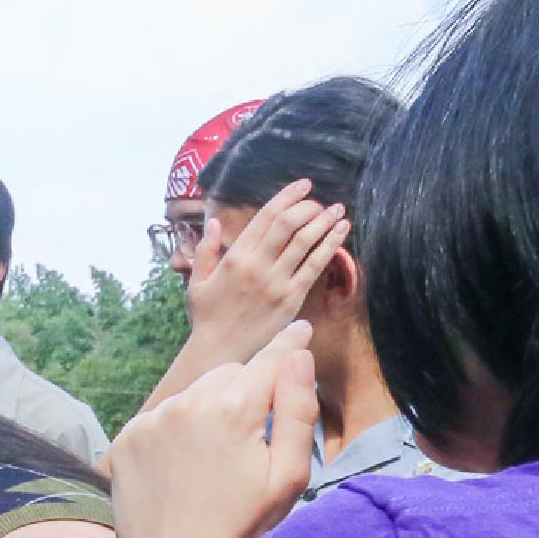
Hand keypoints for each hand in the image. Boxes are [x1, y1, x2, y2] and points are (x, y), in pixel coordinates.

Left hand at [107, 322, 320, 537]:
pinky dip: (178, 429)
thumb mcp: (288, 476)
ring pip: (196, 392)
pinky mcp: (127, 438)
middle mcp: (187, 404)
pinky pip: (164, 416)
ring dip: (211, 409)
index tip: (300, 330)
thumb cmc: (239, 528)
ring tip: (215, 459)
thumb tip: (299, 356)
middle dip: (247, 391)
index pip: (270, 359)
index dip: (289, 345)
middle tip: (253, 434)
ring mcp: (151, 420)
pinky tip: (185, 467)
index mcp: (233, 410)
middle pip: (231, 374)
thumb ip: (298, 410)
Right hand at [184, 179, 349, 363]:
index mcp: (235, 257)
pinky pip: (314, 266)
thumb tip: (212, 223)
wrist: (218, 352)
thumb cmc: (206, 318)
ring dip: (324, 220)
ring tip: (337, 210)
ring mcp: (275, 283)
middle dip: (308, 206)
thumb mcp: (196, 282)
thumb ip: (205, 251)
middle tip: (319, 201)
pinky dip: (330, 245)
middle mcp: (256, 266)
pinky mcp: (290, 299)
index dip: (288, 196)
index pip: (266, 216)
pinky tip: (341, 231)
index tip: (303, 185)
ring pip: (305, 241)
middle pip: (288, 224)